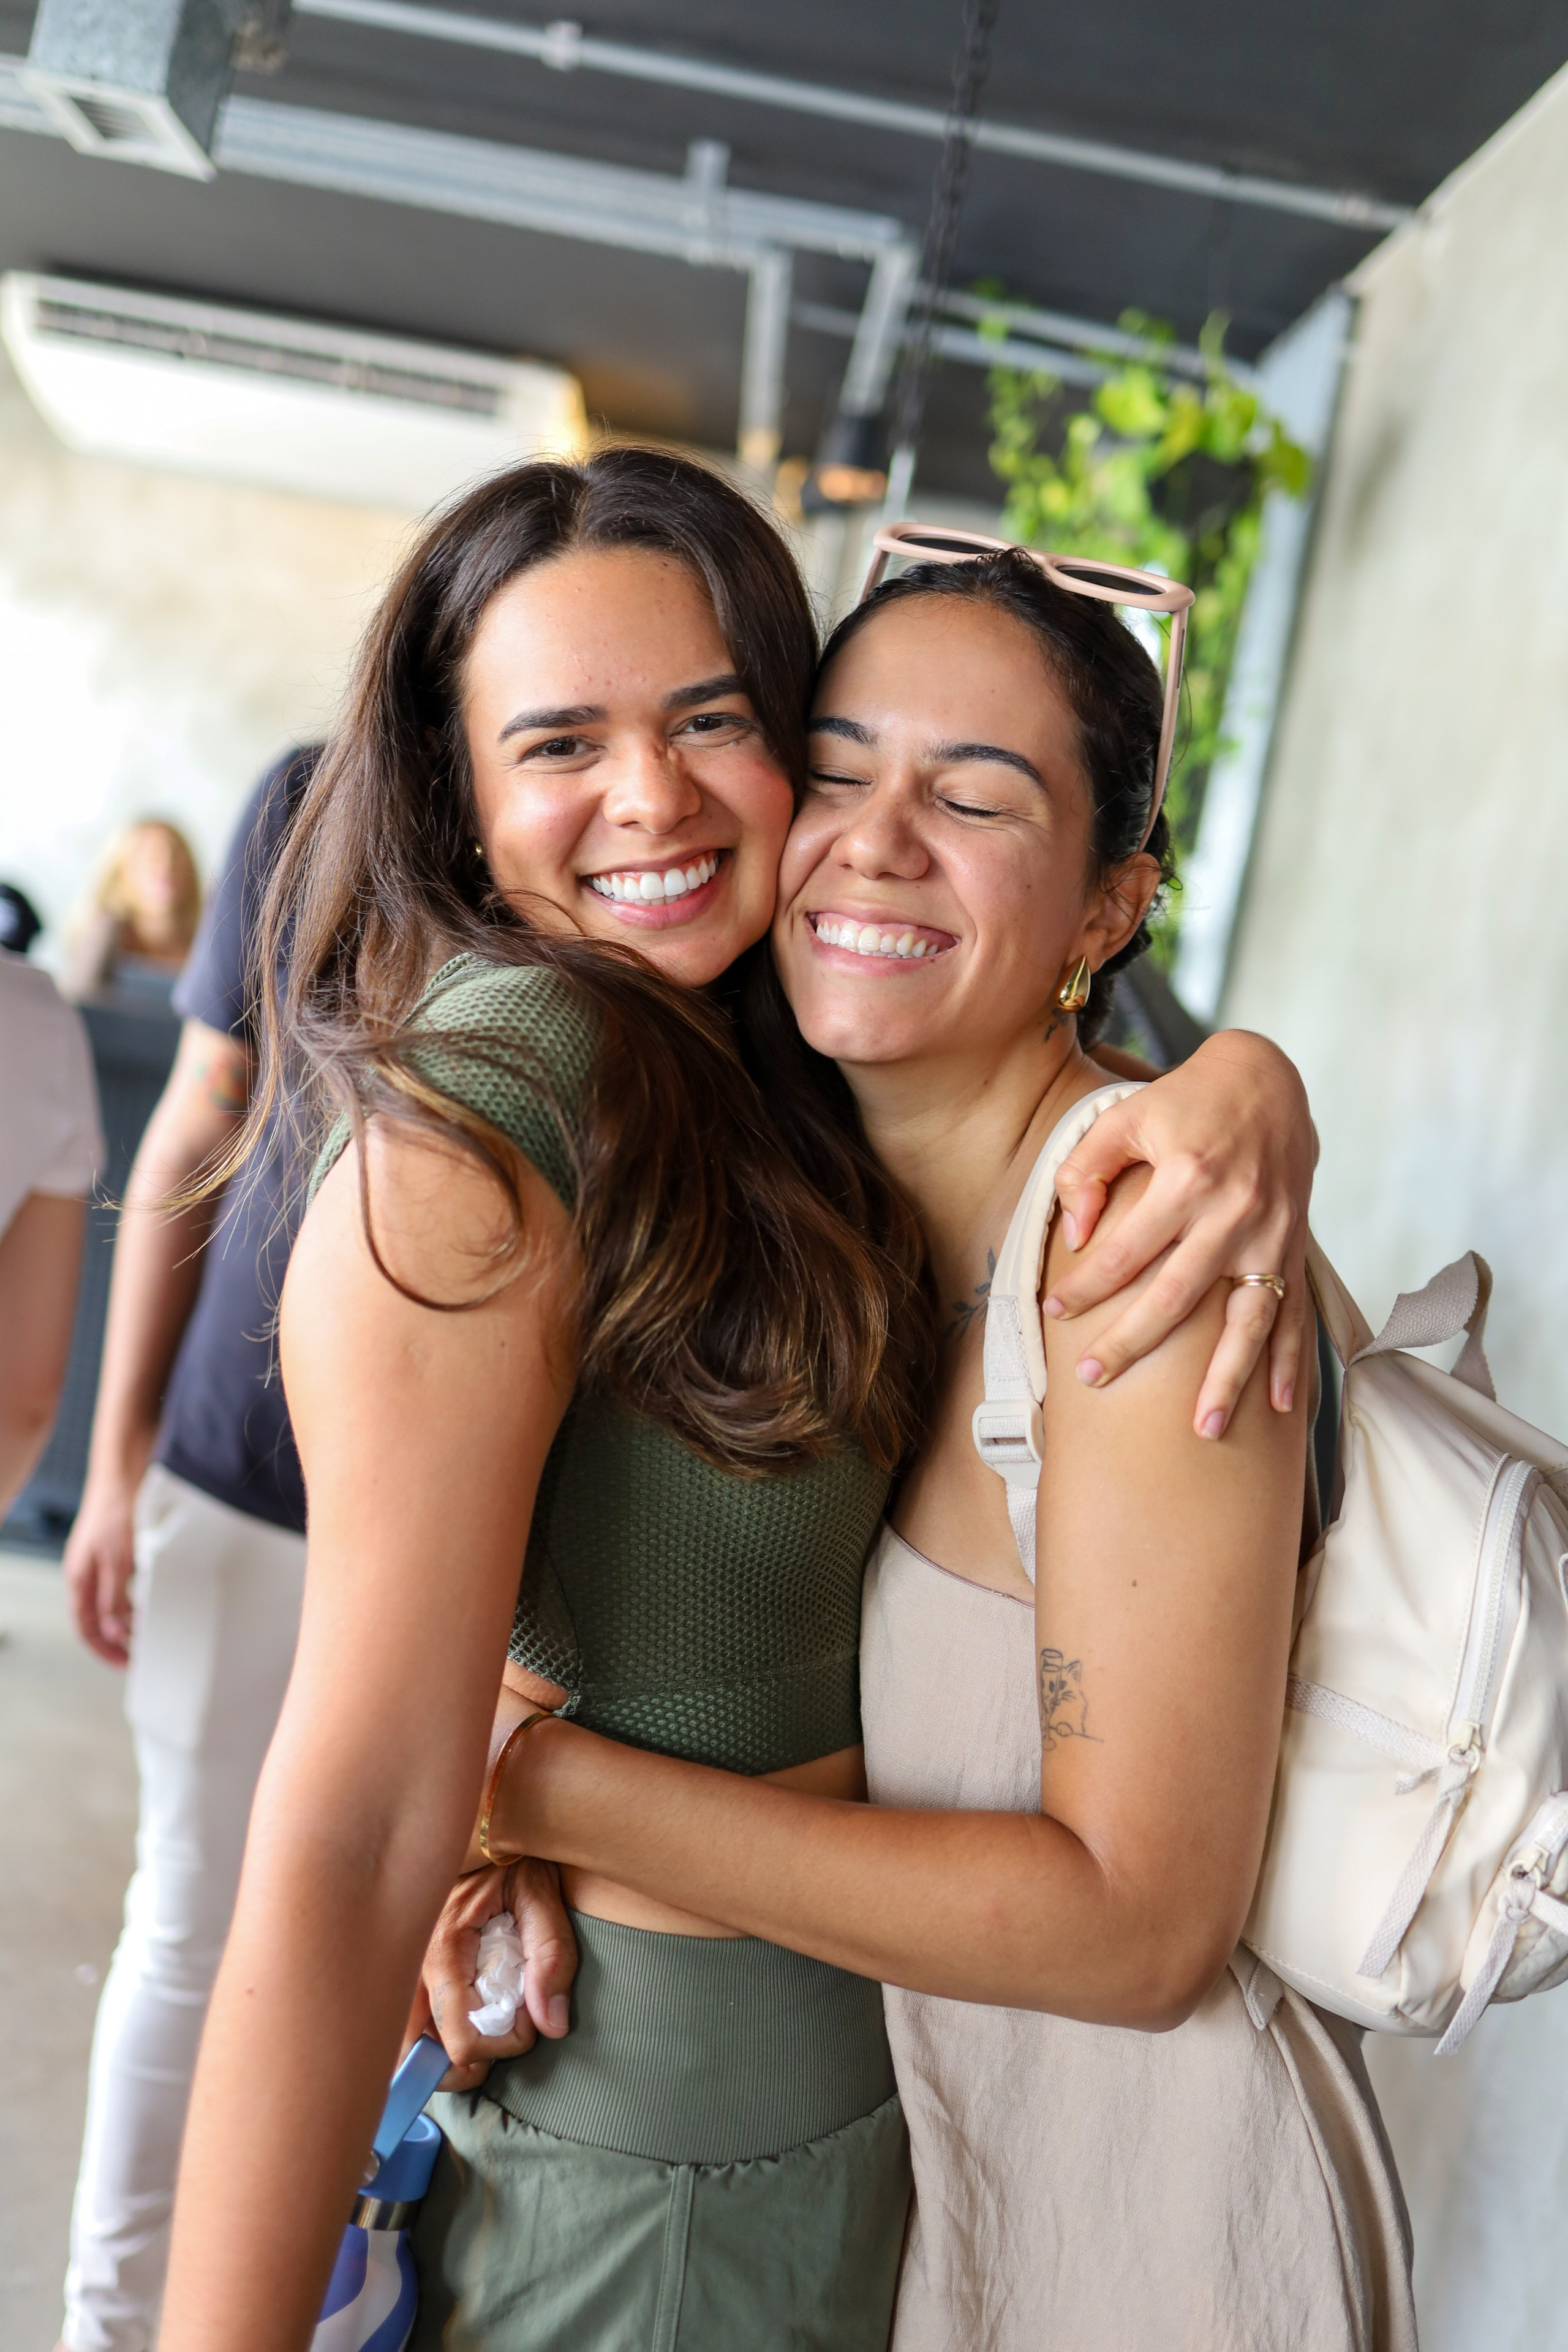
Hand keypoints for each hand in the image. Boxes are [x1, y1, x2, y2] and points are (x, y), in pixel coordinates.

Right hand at [62, 1474, 139, 1664]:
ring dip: (125, 1624)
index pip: (86, 1628)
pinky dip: (132, 1603)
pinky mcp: (114, 1555)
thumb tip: (112, 1633)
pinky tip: (149, 1607)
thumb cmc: (114, 1513)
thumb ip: (113, 1598)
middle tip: (138, 1658)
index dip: (104, 1650)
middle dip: (115, 1643)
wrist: (121, 1475)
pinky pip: (120, 1589)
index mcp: (79, 1580)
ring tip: (147, 1638)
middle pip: (96, 1621)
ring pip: (110, 1606)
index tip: (126, 1665)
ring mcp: (99, 1565)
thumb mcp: (116, 1560)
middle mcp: (86, 1576)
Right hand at [418, 1857, 577, 2090]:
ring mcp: (399, 1969)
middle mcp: (411, 1966)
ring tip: (482, 2026)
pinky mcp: (399, 1966)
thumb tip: (552, 2024)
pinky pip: (402, 2022)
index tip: (529, 2014)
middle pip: (419, 2056)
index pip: (463, 2040)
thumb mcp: (540, 1891)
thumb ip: (550, 1955)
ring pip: (403, 2044)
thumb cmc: (510, 1853)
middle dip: (466, 2062)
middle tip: (501, 2031)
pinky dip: (429, 2033)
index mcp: (444, 1949)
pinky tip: (459, 2013)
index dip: (504, 2043)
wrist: (478, 1817)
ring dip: (443, 2051)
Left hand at [1051, 1032, 1313, 1437]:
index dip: (1085, 1285)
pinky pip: (1296, 1313)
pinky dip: (1292, 1362)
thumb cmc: (1186, 1100)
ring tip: (1203, 1429)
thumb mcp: (1125, 1115)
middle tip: (1091, 1377)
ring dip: (1227, 1379)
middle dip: (1132, 1344)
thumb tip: (1075, 1235)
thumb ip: (1087, 1169)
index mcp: (1188, 1178)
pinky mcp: (1294, 1247)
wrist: (1269, 1081)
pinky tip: (1283, 1409)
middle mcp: (1234, 1212)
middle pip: (1176, 1296)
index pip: (1124, 1250)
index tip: (1054, 1312)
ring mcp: (1271, 1234)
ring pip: (1248, 1320)